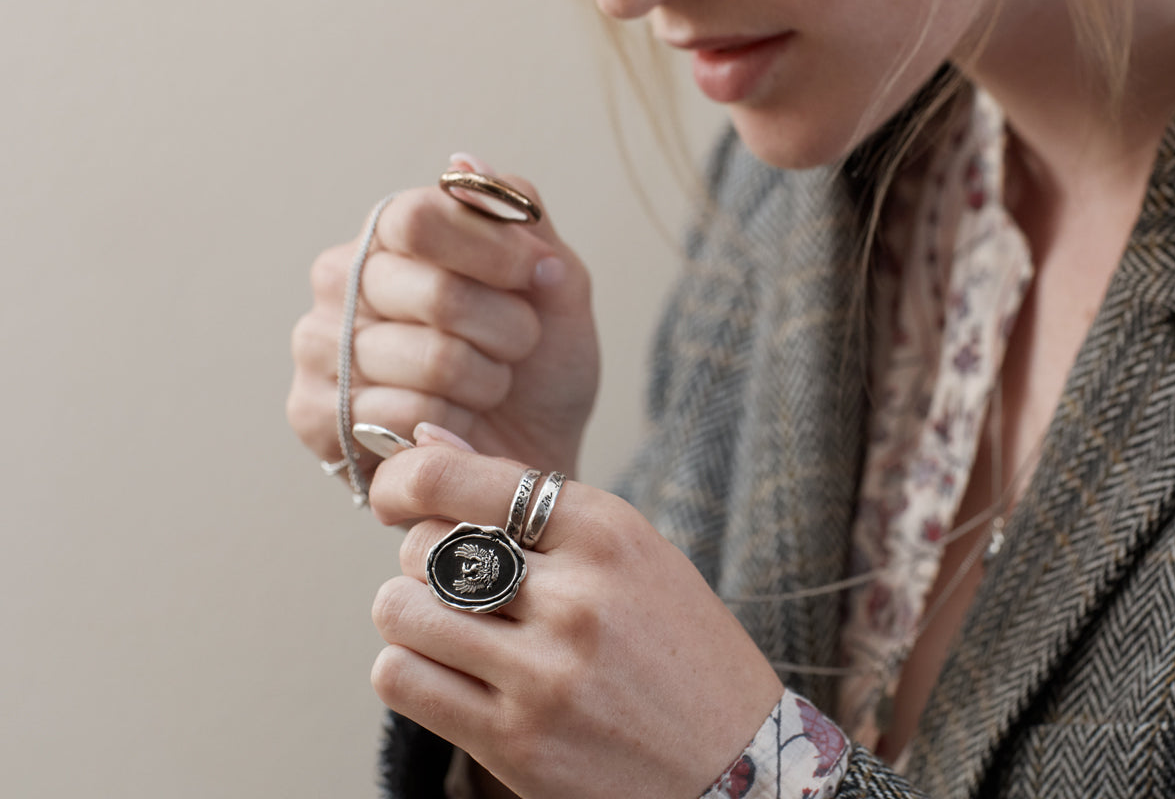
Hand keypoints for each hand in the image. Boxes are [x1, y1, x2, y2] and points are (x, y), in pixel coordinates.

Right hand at [287, 156, 599, 475]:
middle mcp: (339, 277)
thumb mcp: (555, 284)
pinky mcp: (312, 413)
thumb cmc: (538, 364)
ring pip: (430, 360)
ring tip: (489, 386)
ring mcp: (317, 345)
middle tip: (518, 346)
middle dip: (506, 328)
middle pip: (433, 291)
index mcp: (391, 231)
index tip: (535, 274)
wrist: (530, 454)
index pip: (419, 217)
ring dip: (486, 381)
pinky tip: (455, 426)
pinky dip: (453, 426)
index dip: (490, 249)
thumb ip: (521, 219)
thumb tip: (464, 164)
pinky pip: (402, 416)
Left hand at [367, 428, 784, 798]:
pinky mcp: (516, 741)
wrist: (742, 767)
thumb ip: (531, 499)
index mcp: (610, 532)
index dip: (412, 482)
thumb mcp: (632, 556)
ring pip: (402, 611)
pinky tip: (450, 674)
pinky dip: (409, 670)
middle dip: (425, 561)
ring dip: (412, 617)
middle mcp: (577, 596)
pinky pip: (403, 679)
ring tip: (450, 630)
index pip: (462, 478)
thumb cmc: (683, 654)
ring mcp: (545, 673)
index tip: (403, 497)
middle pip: (424, 546)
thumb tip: (423, 439)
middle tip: (460, 584)